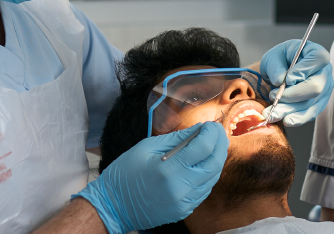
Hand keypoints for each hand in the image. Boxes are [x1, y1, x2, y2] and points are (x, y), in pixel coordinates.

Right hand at [74, 122, 228, 233]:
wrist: (113, 207)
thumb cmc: (125, 174)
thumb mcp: (146, 147)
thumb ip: (176, 139)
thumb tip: (199, 129)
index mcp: (168, 169)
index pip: (204, 148)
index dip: (212, 133)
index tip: (210, 124)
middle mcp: (180, 188)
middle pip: (214, 163)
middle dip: (219, 143)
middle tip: (216, 131)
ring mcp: (184, 202)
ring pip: (213, 177)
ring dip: (216, 158)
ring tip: (212, 144)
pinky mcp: (184, 210)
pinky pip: (205, 189)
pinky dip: (208, 173)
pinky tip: (203, 163)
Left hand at [260, 39, 333, 125]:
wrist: (280, 74)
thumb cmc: (279, 62)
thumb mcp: (272, 58)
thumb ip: (275, 66)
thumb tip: (280, 80)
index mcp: (315, 52)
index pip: (319, 58)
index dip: (304, 69)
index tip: (287, 79)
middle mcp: (325, 71)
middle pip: (316, 86)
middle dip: (293, 95)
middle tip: (273, 97)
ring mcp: (325, 89)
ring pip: (311, 103)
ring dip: (290, 110)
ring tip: (271, 113)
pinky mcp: (320, 104)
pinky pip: (311, 114)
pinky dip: (297, 119)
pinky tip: (285, 120)